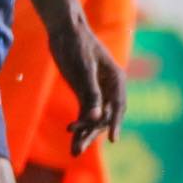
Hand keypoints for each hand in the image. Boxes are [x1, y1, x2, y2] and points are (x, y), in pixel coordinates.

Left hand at [47, 20, 126, 154]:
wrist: (64, 30)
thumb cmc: (77, 44)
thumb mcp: (83, 68)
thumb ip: (90, 92)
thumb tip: (96, 117)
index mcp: (116, 79)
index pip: (118, 106)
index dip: (114, 123)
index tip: (112, 139)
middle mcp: (109, 88)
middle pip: (104, 116)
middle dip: (92, 134)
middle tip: (78, 151)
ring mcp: (96, 91)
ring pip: (93, 117)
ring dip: (84, 134)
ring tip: (73, 152)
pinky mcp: (83, 92)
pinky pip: (83, 112)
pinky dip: (78, 124)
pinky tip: (70, 134)